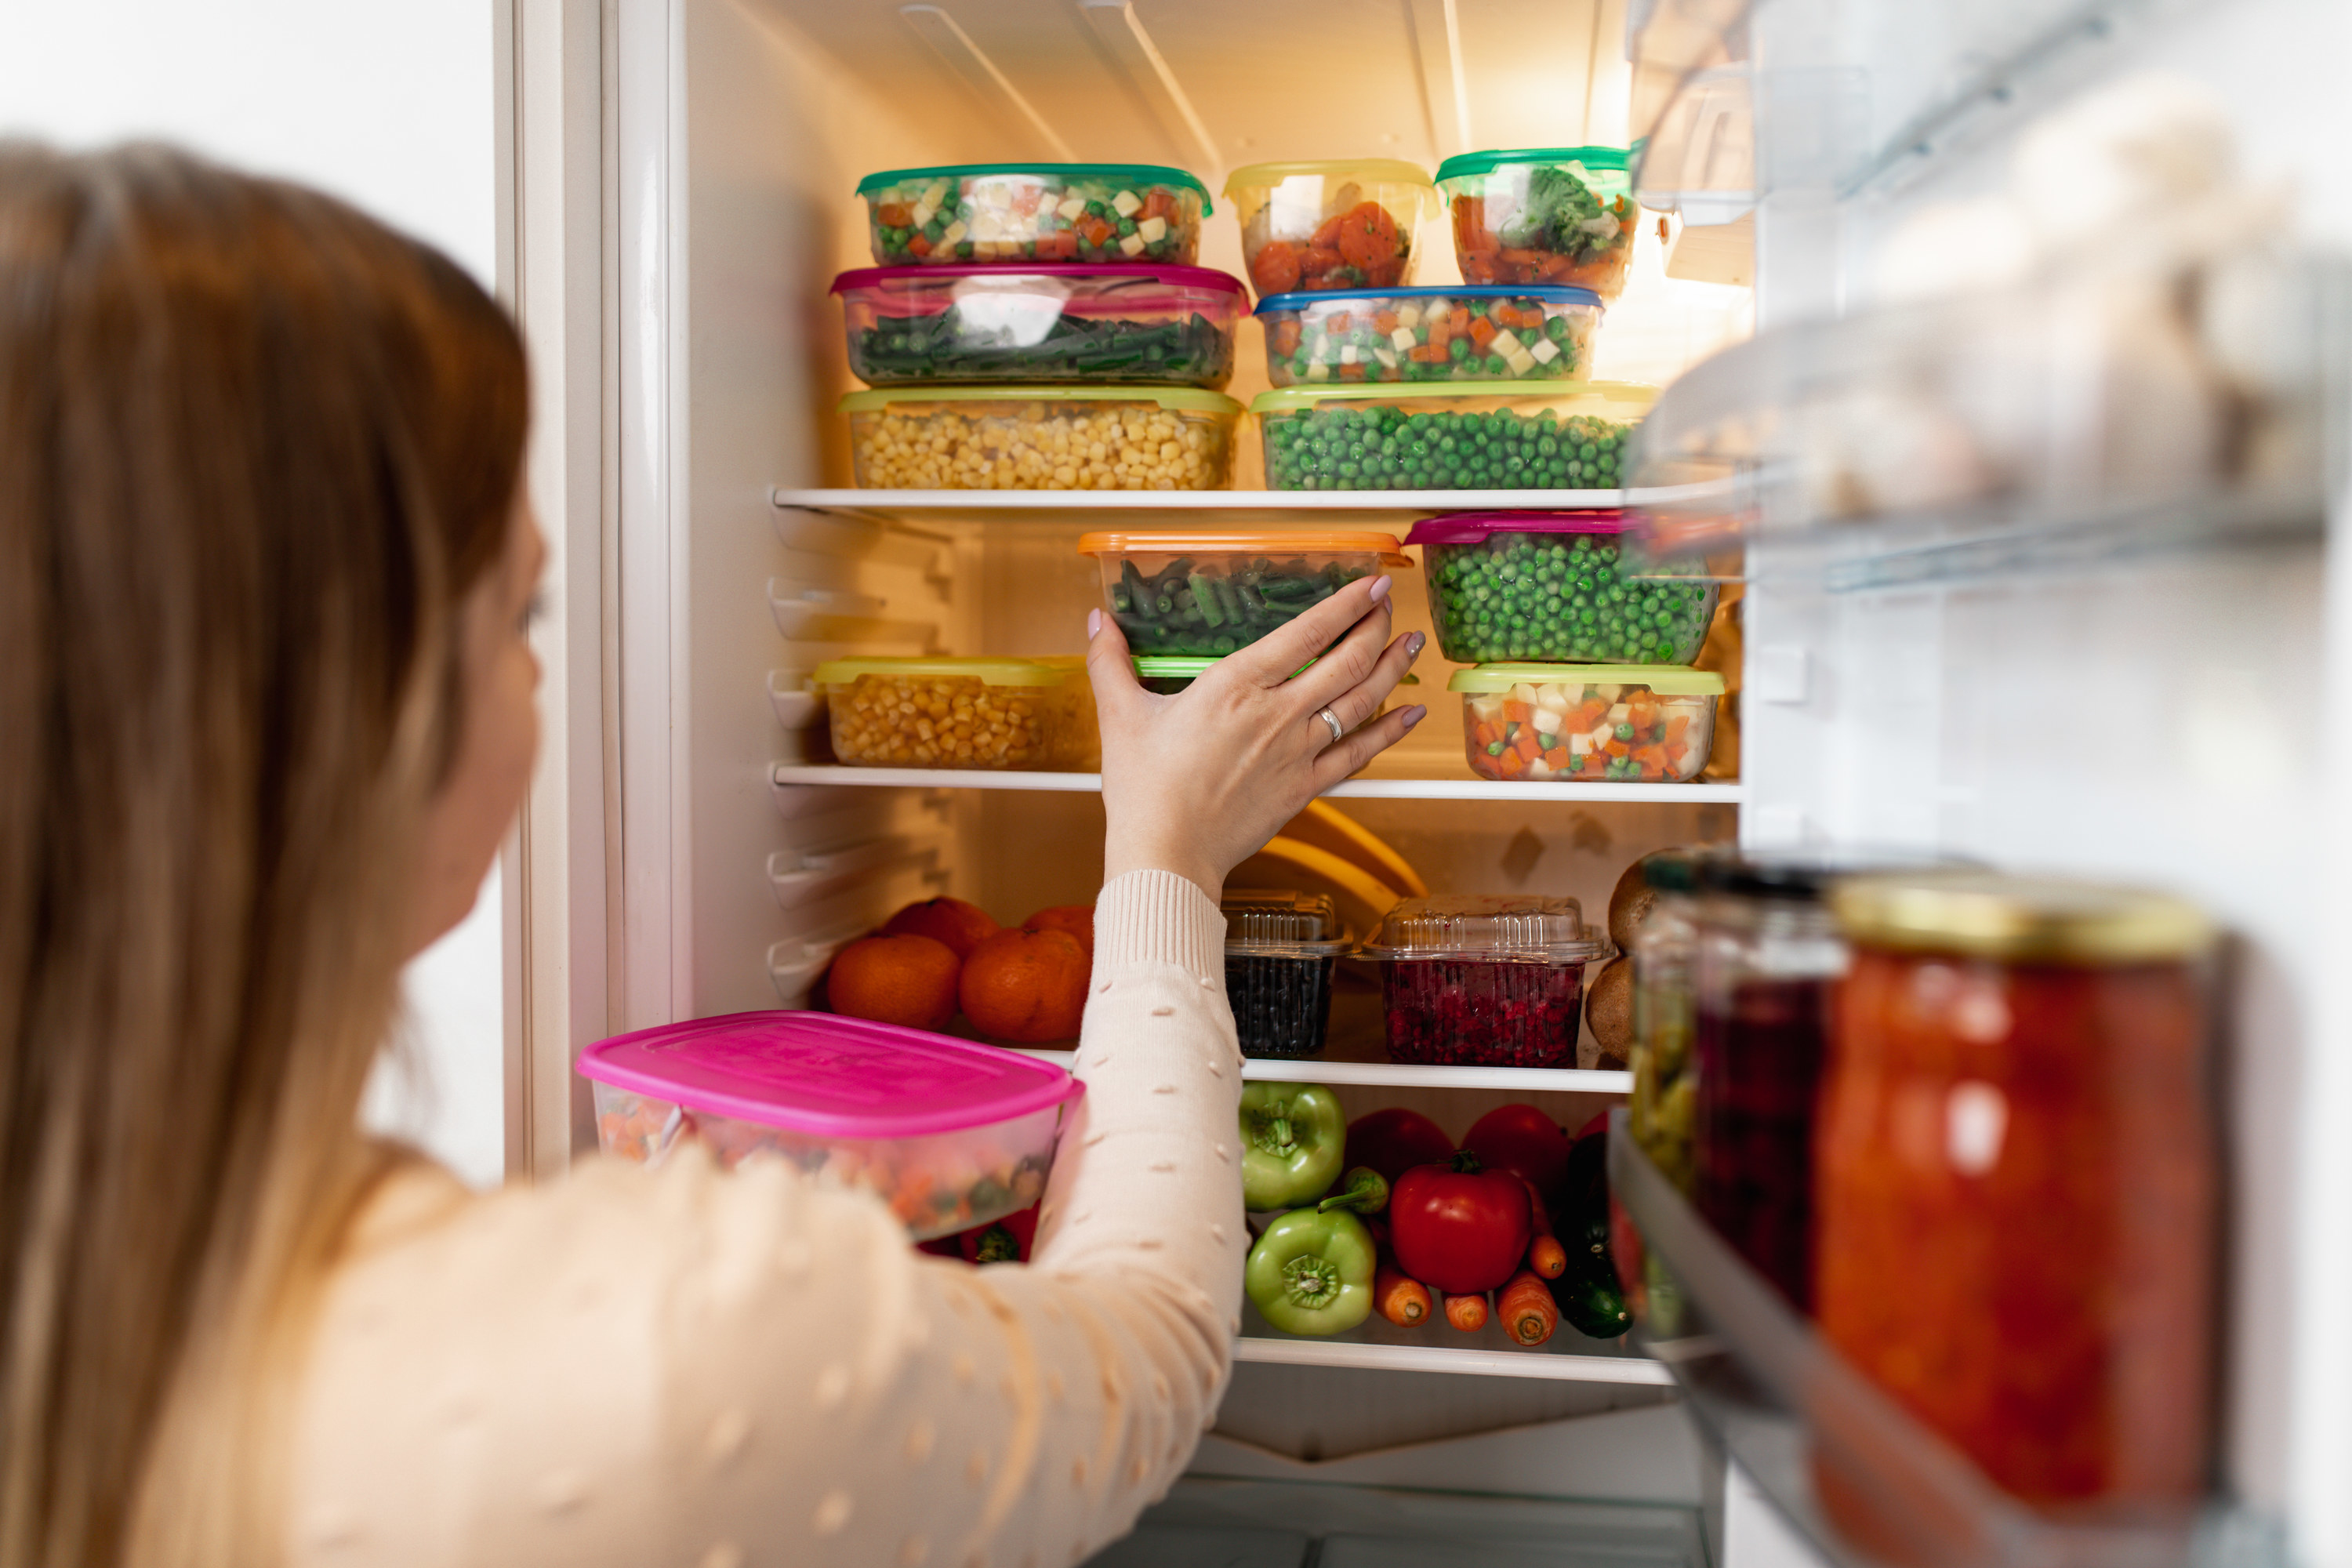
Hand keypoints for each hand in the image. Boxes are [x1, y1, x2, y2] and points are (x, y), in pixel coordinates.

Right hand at [1085, 574, 1427, 900]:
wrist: (1166, 854)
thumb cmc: (1143, 788)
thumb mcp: (1120, 715)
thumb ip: (1110, 662)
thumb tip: (1097, 621)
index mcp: (1235, 686)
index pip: (1306, 633)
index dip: (1346, 604)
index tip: (1372, 583)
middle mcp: (1276, 714)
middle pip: (1345, 661)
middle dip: (1376, 628)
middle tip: (1392, 606)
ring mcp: (1297, 753)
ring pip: (1360, 702)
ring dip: (1391, 669)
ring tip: (1411, 644)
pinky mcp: (1304, 788)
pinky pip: (1358, 755)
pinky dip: (1389, 732)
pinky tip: (1410, 715)